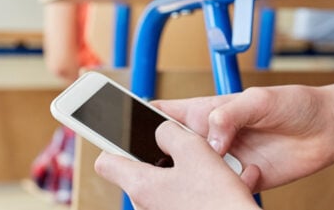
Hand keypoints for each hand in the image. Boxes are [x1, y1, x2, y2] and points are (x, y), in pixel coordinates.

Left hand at [95, 121, 260, 209]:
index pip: (106, 162)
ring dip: (190, 173)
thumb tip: (161, 131)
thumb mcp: (194, 150)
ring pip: (169, 185)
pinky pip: (184, 200)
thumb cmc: (219, 201)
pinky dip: (200, 192)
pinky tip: (228, 185)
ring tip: (218, 169)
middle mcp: (145, 206)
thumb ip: (169, 132)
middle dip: (165, 157)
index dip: (114, 143)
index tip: (124, 134)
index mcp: (140, 185)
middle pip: (143, 171)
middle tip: (189, 149)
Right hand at [154, 85, 333, 191]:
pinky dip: (228, 191)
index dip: (138, 119)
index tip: (123, 128)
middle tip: (169, 165)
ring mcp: (224, 161)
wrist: (328, 129)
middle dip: (162, 159)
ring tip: (212, 172)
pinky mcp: (242, 181)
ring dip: (198, 180)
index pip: (163, 114)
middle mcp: (211, 137)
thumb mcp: (260, 99)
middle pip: (171, 150)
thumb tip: (211, 138)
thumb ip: (230, 114)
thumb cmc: (294, 103)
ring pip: (196, 176)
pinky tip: (246, 178)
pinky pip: (224, 192)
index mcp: (206, 111)